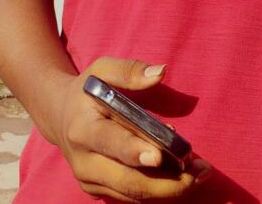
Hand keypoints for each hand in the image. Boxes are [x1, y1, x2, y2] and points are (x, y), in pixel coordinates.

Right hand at [54, 56, 210, 200]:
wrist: (60, 116)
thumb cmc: (88, 89)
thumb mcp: (102, 70)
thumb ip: (130, 71)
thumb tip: (161, 72)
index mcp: (83, 129)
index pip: (110, 142)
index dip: (133, 150)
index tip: (159, 154)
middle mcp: (84, 162)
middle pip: (127, 180)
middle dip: (166, 180)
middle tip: (198, 170)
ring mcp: (91, 181)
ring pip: (133, 193)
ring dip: (169, 187)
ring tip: (200, 173)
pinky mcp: (99, 191)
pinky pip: (132, 196)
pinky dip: (159, 189)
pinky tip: (183, 176)